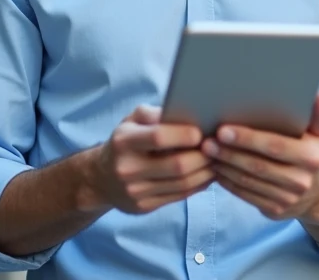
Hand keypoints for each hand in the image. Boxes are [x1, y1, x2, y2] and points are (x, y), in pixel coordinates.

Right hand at [90, 105, 215, 214]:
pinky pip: (179, 196)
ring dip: (206, 172)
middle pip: (177, 165)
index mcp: (124, 141)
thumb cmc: (124, 142)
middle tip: (218, 147)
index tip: (201, 131)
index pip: (157, 138)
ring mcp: (135, 191)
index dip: (183, 135)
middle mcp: (127, 168)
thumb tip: (184, 112)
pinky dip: (199, 185)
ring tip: (217, 160)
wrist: (100, 178)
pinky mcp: (143, 206)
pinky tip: (207, 175)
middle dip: (203, 156)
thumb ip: (154, 114)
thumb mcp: (131, 120)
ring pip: (182, 183)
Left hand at [203, 89, 318, 223]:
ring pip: (249, 182)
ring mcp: (288, 198)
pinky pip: (246, 196)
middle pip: (258, 165)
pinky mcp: (275, 210)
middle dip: (230, 153)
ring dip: (225, 168)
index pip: (274, 146)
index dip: (248, 139)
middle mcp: (301, 180)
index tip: (224, 130)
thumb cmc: (312, 154)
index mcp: (310, 157)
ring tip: (207, 153)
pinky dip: (228, 183)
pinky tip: (215, 171)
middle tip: (207, 142)